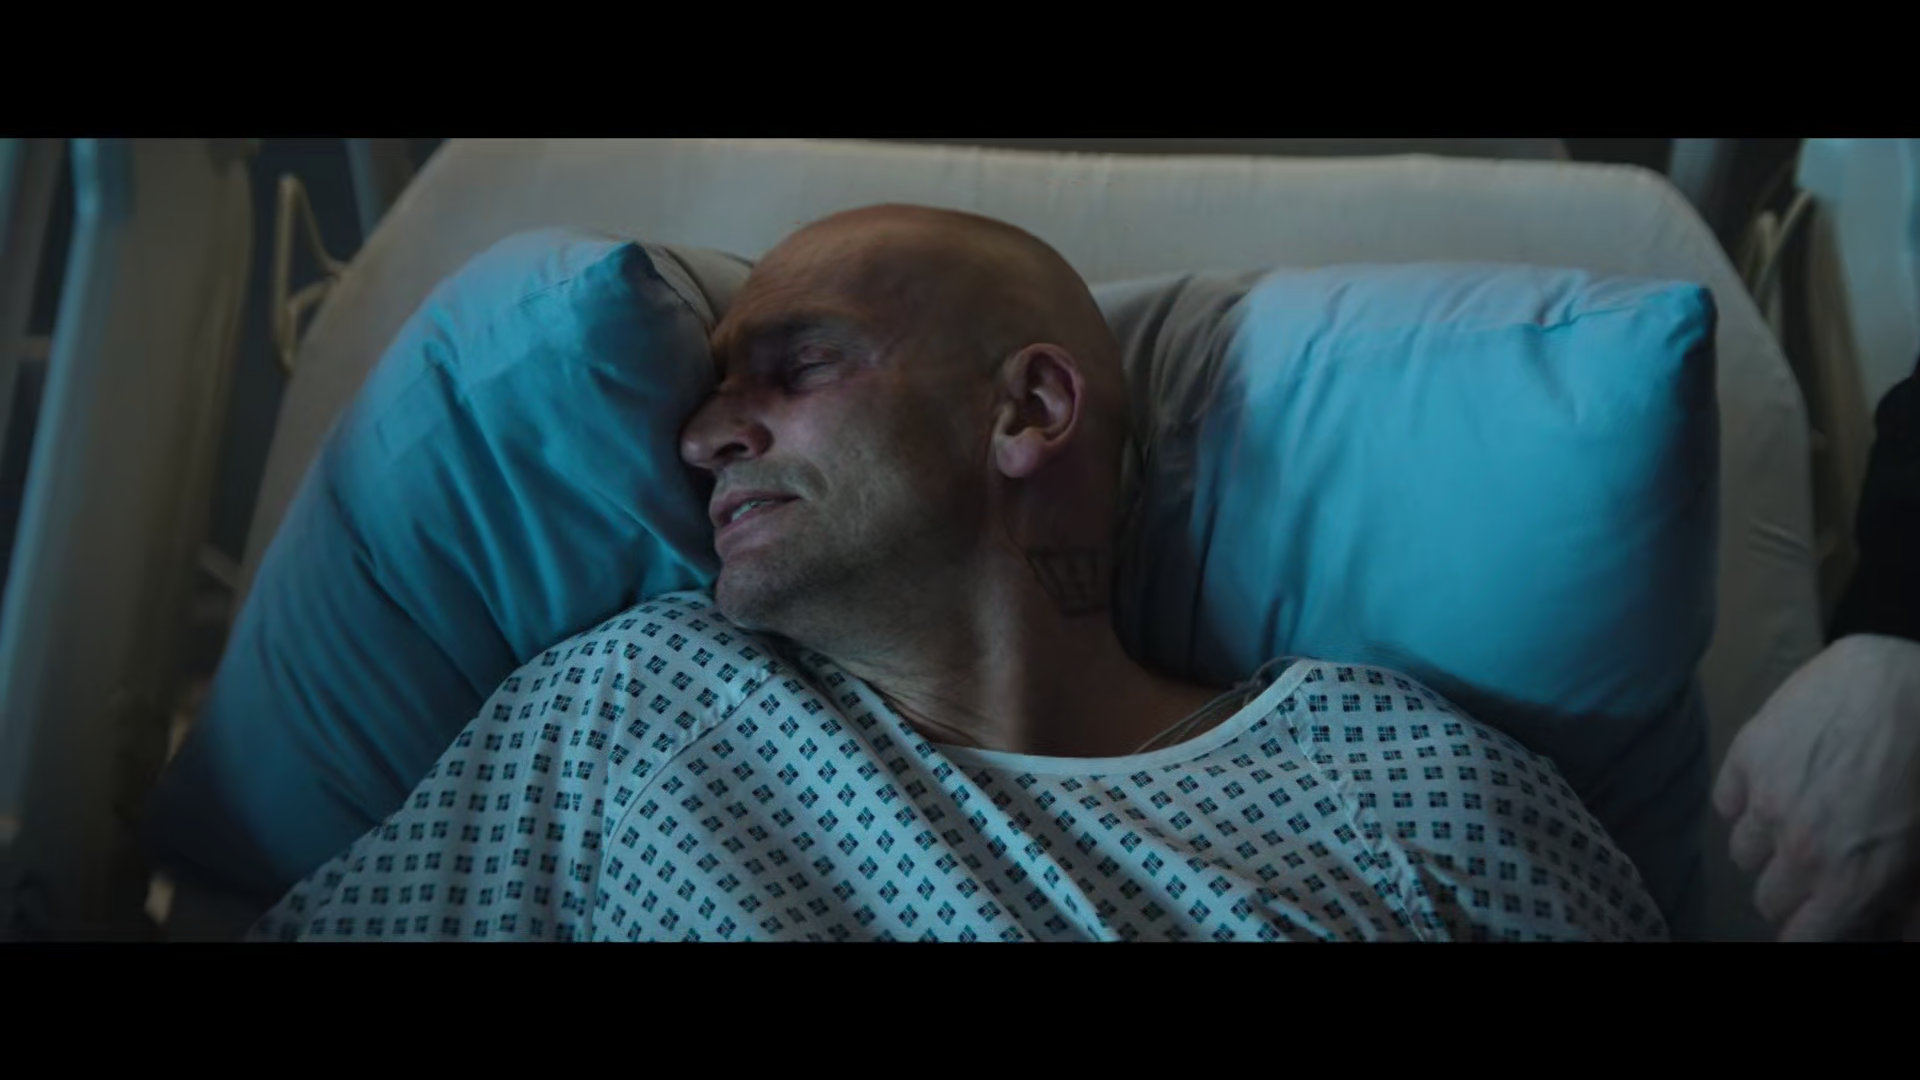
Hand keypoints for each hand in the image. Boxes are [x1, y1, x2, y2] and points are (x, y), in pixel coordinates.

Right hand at [1713, 633, 1919, 939]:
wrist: (1903, 685)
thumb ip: (1906, 901)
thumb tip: (1895, 935)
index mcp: (1850, 879)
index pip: (1801, 938)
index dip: (1805, 933)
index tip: (1812, 921)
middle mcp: (1800, 848)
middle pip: (1768, 899)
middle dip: (1790, 889)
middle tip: (1813, 865)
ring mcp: (1766, 800)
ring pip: (1742, 853)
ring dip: (1766, 845)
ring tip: (1793, 818)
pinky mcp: (1746, 757)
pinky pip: (1724, 803)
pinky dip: (1742, 802)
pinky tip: (1771, 786)